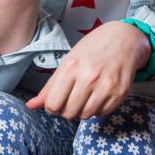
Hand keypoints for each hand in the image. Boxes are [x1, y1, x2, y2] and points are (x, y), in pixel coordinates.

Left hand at [25, 21, 148, 118]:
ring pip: (85, 116)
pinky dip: (97, 108)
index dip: (52, 106)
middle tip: (72, 97)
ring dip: (82, 109)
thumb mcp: (68, 61)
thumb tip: (30, 106)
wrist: (124, 38)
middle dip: (67, 109)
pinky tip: (99, 94)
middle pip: (68, 113)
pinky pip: (101, 114)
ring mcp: (106, 86)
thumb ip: (50, 86)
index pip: (53, 104)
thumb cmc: (93, 48)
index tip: (57, 99)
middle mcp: (89, 77)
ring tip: (86, 94)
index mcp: (72, 66)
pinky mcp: (120, 93)